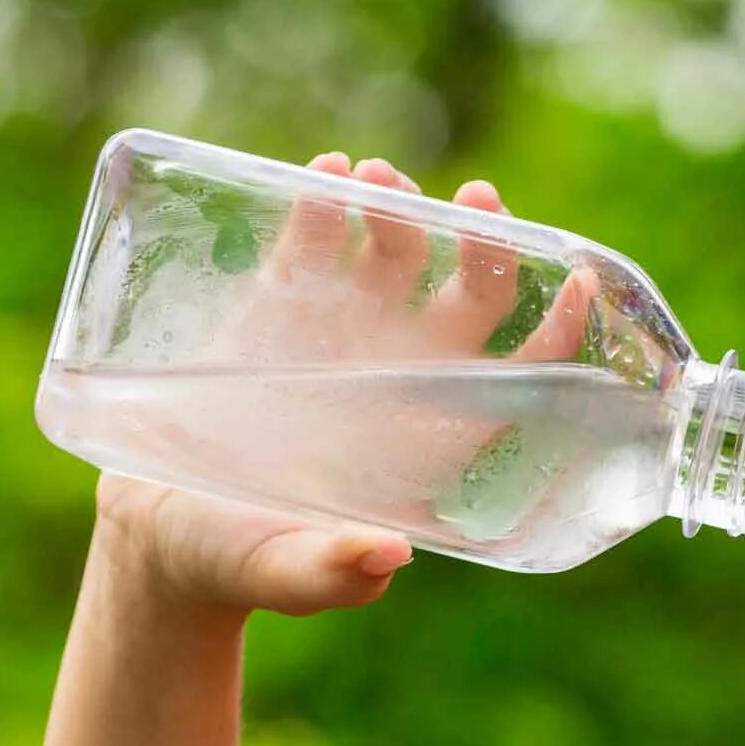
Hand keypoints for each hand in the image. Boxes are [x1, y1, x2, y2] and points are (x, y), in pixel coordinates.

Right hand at [94, 152, 594, 618]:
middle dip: (488, 244)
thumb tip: (385, 558)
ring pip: (403, 248)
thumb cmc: (239, 562)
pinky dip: (327, 198)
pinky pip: (320, 235)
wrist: (163, 527)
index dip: (559, 333)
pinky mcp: (282, 300)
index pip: (523, 376)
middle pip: (476, 294)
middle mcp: (405, 372)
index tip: (581, 284)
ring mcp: (347, 328)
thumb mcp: (283, 573)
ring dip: (403, 205)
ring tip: (376, 175)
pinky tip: (330, 173)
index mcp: (432, 436)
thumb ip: (333, 571)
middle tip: (477, 199)